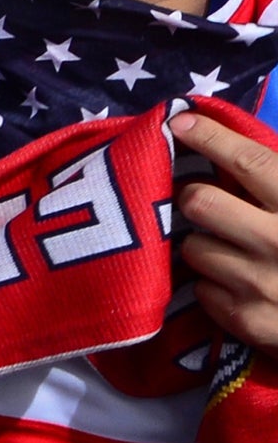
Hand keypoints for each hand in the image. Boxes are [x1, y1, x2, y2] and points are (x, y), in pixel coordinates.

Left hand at [172, 111, 277, 349]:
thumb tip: (236, 151)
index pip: (248, 161)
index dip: (210, 136)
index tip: (180, 121)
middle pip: (199, 202)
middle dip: (196, 197)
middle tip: (204, 202)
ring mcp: (262, 285)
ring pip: (193, 247)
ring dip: (205, 245)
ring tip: (230, 249)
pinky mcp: (248, 321)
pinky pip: (202, 289)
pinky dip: (215, 285)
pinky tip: (240, 285)